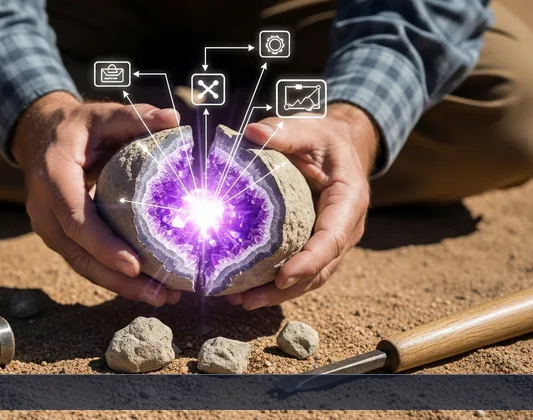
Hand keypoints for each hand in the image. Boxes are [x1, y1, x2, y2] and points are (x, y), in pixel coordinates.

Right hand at [11, 91, 181, 305]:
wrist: (39, 137)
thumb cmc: (75, 127)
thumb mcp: (100, 115)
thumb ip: (134, 117)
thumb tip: (173, 119)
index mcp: (53, 176)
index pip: (75, 219)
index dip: (103, 245)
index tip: (133, 265)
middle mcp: (44, 208)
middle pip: (78, 254)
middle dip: (117, 279)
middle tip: (158, 294)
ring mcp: (48, 227)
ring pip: (81, 265)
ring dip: (118, 286)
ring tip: (161, 297)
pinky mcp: (59, 237)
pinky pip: (84, 262)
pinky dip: (112, 278)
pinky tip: (146, 286)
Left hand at [225, 103, 378, 309]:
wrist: (341, 147)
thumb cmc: (325, 138)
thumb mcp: (309, 129)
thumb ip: (284, 132)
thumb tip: (252, 133)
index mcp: (349, 200)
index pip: (331, 239)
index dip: (309, 261)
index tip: (283, 277)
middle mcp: (345, 227)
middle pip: (320, 268)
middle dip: (286, 288)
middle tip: (248, 299)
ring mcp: (333, 241)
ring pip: (311, 278)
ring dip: (278, 294)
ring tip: (241, 302)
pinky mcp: (316, 245)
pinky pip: (301, 271)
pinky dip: (276, 284)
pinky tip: (246, 291)